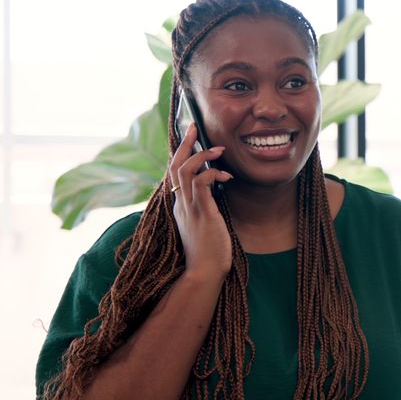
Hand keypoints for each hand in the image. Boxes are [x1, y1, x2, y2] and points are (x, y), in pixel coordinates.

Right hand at [168, 123, 234, 280]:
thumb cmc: (208, 251)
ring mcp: (189, 207)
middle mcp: (181, 204)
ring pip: (185, 171)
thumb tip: (215, 191)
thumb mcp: (204, 224)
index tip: (189, 138)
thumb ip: (205, 206)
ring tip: (218, 149)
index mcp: (180, 205)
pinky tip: (226, 175)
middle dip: (184, 144)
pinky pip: (201, 184)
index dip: (180, 153)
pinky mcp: (201, 212)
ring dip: (202, 155)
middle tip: (193, 126)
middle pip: (175, 165)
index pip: (174, 173)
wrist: (203, 272)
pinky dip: (212, 173)